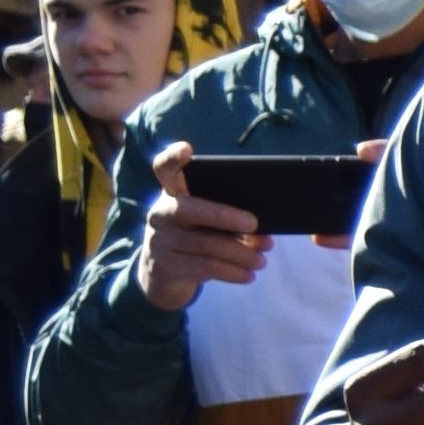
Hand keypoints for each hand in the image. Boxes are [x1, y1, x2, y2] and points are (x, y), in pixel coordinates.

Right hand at [135, 147, 269, 305]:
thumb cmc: (197, 236)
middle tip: (256, 224)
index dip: (172, 157)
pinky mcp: (166, 265)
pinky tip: (249, 275)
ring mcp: (160, 240)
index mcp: (173, 193)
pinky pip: (204, 267)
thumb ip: (228, 218)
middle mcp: (161, 213)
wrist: (164, 274)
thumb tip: (263, 229)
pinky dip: (232, 272)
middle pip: (191, 209)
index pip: (165, 169)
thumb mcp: (207, 222)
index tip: (187, 149)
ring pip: (205, 244)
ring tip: (262, 260)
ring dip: (240, 253)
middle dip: (226, 216)